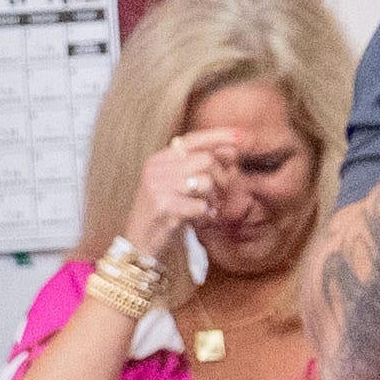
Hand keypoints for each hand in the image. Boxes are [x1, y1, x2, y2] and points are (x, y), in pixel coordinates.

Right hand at [122, 129, 242, 260]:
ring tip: (205, 208)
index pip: (192, 140)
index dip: (219, 136)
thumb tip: (232, 150)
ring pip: (206, 181)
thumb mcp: (178, 185)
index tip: (241, 136)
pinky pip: (201, 205)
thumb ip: (200, 167)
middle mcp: (156, 169)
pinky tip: (198, 220)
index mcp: (159, 159)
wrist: (138, 243)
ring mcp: (158, 187)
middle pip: (205, 159)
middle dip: (220, 177)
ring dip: (213, 198)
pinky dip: (205, 214)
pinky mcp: (164, 208)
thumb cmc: (164, 213)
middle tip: (217, 194)